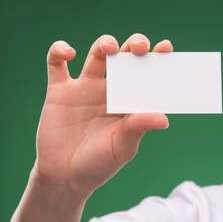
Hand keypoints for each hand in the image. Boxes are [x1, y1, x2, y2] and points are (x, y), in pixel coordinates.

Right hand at [32, 33, 171, 196]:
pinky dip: (59, 51)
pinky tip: (68, 52)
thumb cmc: (99, 164)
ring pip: (97, 54)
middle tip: (141, 47)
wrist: (64, 177)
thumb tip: (163, 118)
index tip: (166, 47)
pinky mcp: (59, 91)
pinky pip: (56, 64)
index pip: (148, 75)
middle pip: (126, 57)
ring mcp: (85, 89)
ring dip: (105, 44)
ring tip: (110, 48)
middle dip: (134, 45)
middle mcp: (111, 90)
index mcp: (130, 102)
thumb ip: (138, 129)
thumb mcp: (121, 148)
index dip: (157, 59)